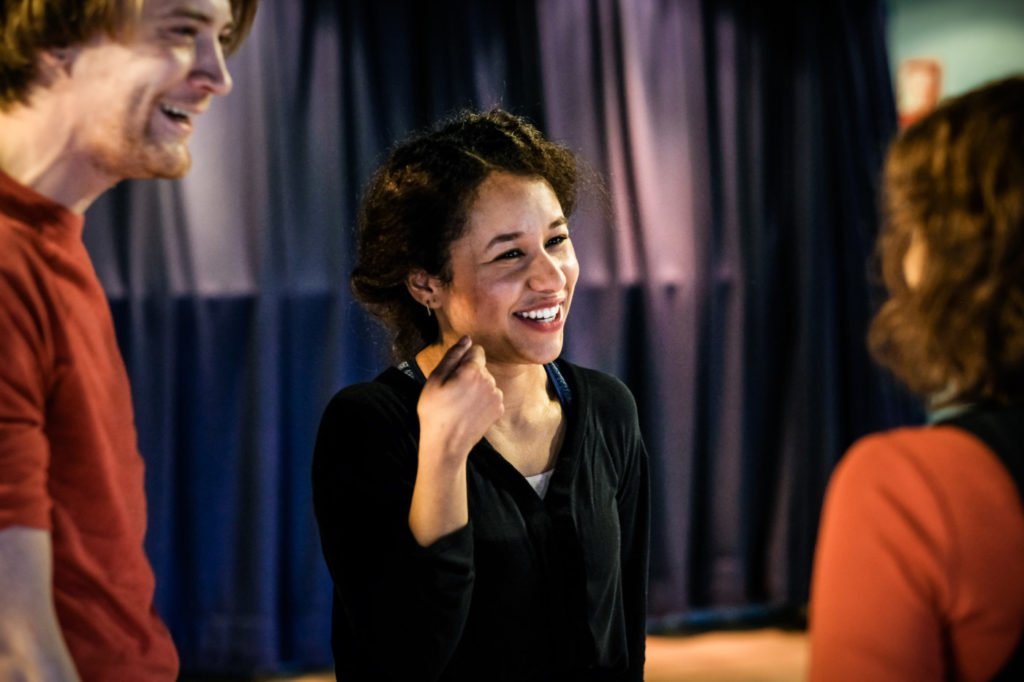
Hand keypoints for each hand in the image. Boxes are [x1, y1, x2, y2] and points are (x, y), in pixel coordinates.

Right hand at [417, 336, 503, 467]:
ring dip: (476, 387)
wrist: (447, 445)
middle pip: (481, 367)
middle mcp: (490, 381)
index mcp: (473, 371)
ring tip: (460, 404)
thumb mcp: (435, 380)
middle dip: (469, 373)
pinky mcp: (499, 409)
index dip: (462, 360)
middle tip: (452, 392)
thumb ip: (453, 356)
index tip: (452, 375)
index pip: (476, 350)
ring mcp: (497, 396)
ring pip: (486, 381)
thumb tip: (467, 339)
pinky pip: (491, 395)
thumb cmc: (435, 411)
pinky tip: (469, 412)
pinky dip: (482, 400)